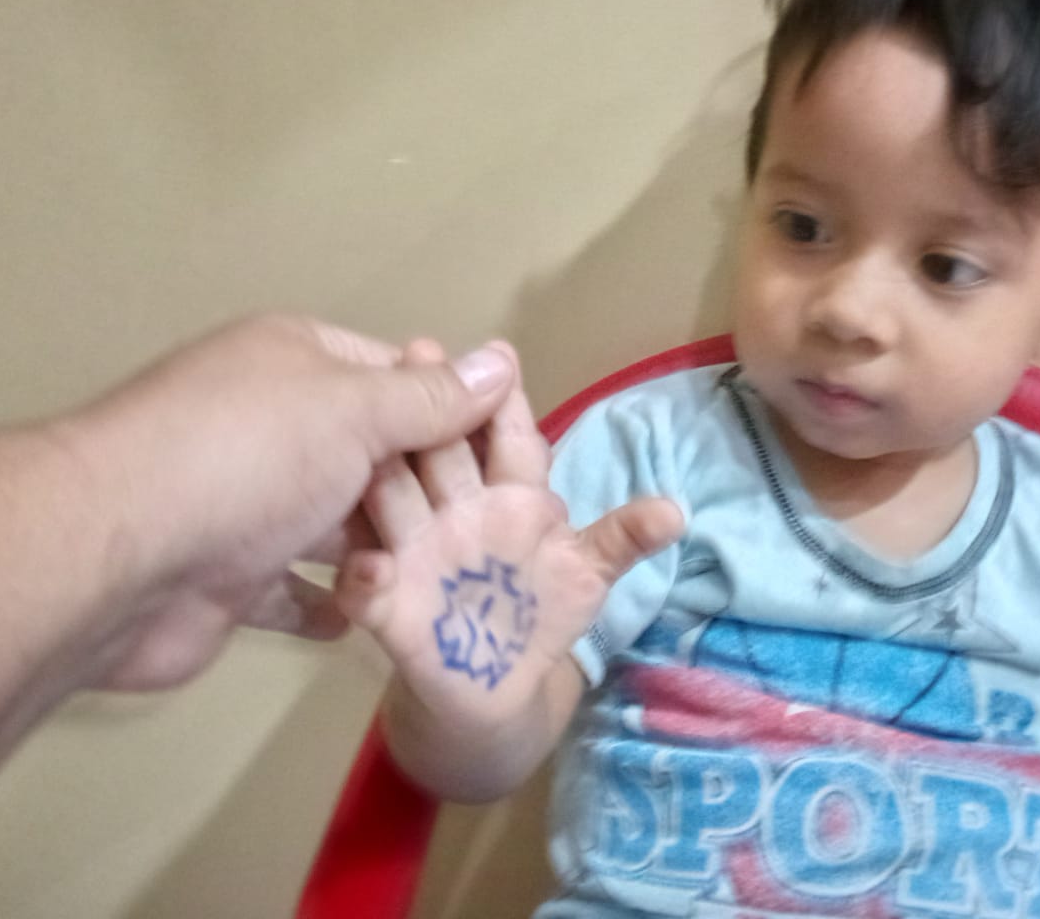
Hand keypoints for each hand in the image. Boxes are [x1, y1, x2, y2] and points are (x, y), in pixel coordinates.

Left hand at [65, 314, 517, 689]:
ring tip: (450, 579)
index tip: (509, 455)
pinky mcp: (228, 578)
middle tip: (496, 531)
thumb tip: (502, 362)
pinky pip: (295, 591)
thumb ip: (432, 398)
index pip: (394, 373)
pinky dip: (333, 605)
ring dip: (385, 551)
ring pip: (337, 525)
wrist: (116, 558)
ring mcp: (246, 503)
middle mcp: (270, 424)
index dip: (450, 408)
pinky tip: (379, 617)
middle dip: (425, 489)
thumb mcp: (356, 411)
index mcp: (295, 363)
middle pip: (370, 453)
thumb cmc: (246, 458)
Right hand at [337, 341, 682, 724]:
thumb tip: (677, 511)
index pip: (505, 435)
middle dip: (430, 407)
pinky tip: (366, 572)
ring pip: (392, 501)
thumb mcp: (588, 572)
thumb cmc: (542, 610)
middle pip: (440, 452)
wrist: (497, 688)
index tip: (498, 355)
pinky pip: (365, 588)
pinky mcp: (386, 607)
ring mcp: (416, 552)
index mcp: (508, 493)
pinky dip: (362, 580)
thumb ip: (623, 538)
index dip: (501, 398)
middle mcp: (455, 510)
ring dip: (381, 475)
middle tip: (417, 352)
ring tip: (373, 448)